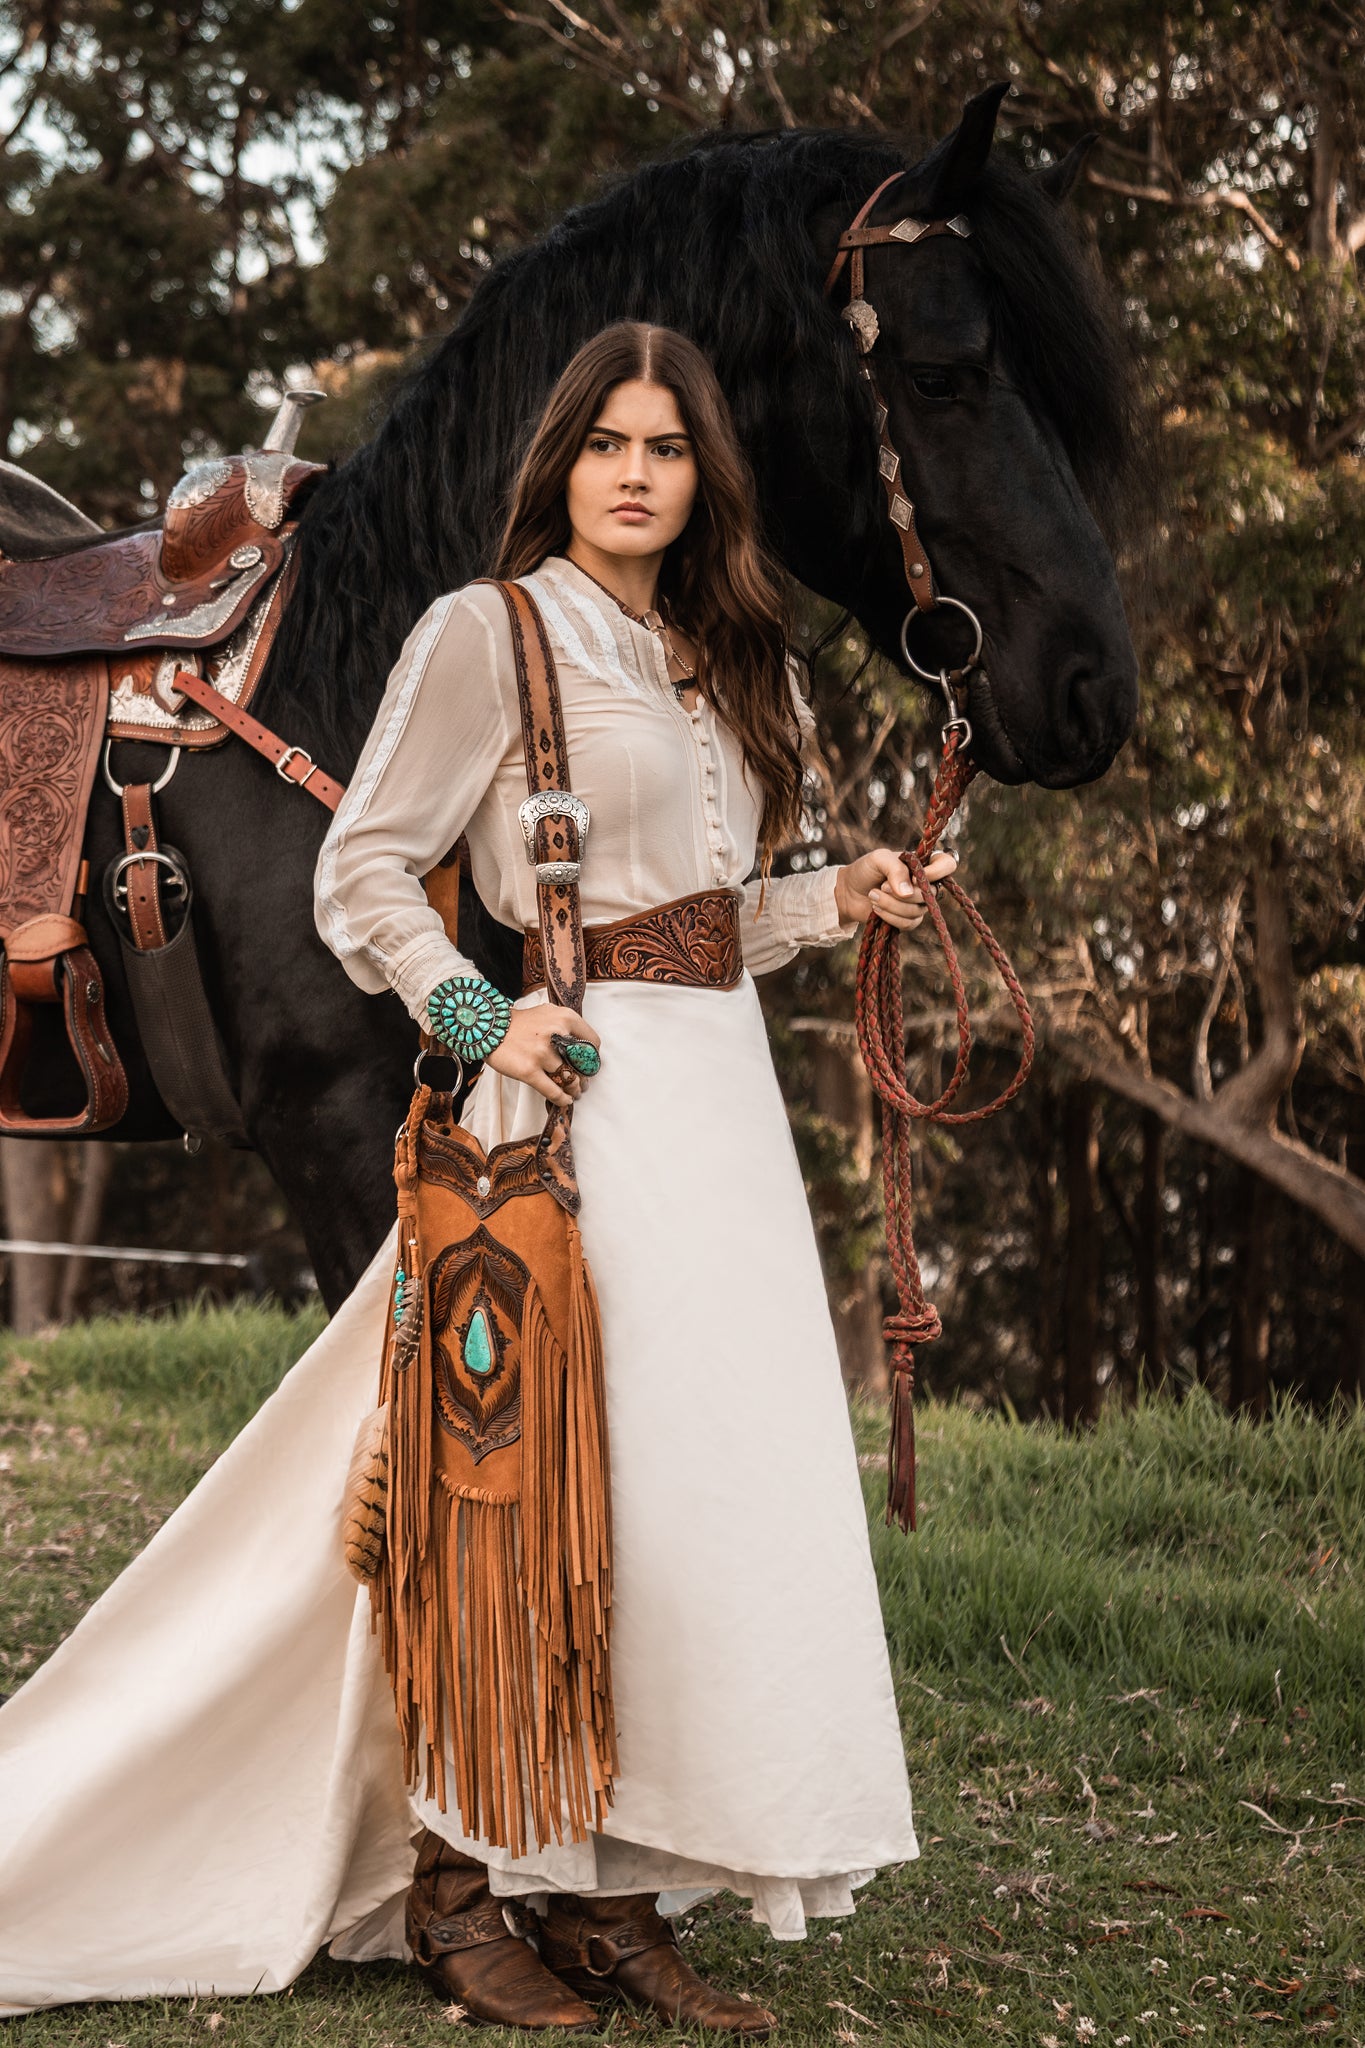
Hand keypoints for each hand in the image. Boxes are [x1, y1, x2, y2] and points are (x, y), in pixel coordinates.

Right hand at [485, 1004, 601, 1106]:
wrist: (488, 1026)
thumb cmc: (520, 1022)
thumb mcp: (548, 1013)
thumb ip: (566, 1026)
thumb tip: (583, 1047)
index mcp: (565, 1018)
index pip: (592, 1042)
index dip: (592, 1056)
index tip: (588, 1063)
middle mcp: (556, 1034)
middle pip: (583, 1063)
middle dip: (585, 1076)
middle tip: (583, 1082)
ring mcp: (542, 1054)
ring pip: (569, 1079)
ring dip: (574, 1089)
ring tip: (574, 1092)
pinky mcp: (529, 1070)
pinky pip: (552, 1091)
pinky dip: (562, 1099)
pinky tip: (565, 1100)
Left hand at [833, 847, 958, 929]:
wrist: (847, 892)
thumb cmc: (865, 870)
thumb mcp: (878, 859)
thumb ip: (894, 869)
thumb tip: (907, 893)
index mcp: (922, 863)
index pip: (947, 864)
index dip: (936, 872)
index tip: (913, 876)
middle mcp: (924, 883)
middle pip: (930, 893)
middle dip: (902, 893)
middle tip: (881, 886)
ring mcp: (918, 903)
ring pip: (917, 911)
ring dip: (891, 905)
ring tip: (873, 895)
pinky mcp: (908, 920)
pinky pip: (908, 924)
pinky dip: (890, 917)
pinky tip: (876, 908)